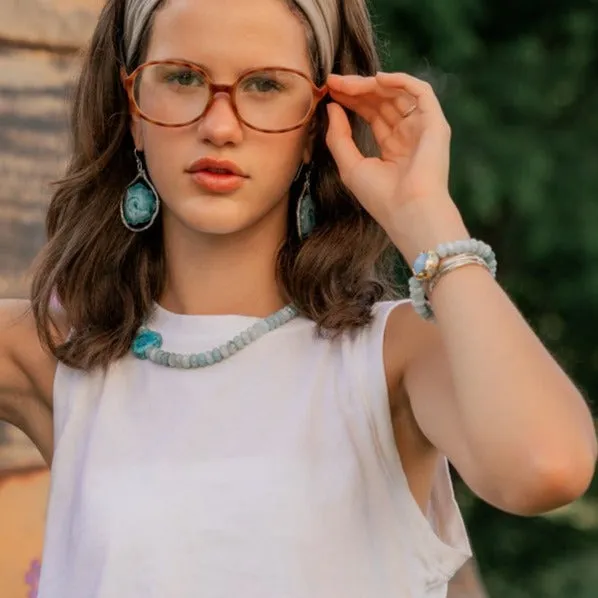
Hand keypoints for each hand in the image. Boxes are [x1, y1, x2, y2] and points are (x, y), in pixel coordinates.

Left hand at [325, 72, 466, 260]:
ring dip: (371, 84)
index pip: (372, 115)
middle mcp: (409, 136)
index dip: (352, 100)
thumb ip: (338, 137)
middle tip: (333, 82)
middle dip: (357, 90)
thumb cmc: (381, 197)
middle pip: (383, 102)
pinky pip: (421, 91)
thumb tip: (331, 107)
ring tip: (347, 83)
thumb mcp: (350, 166)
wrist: (408, 211)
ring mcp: (423, 128)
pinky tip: (377, 79)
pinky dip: (400, 80)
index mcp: (393, 148)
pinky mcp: (435, 123)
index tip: (330, 91)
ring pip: (398, 94)